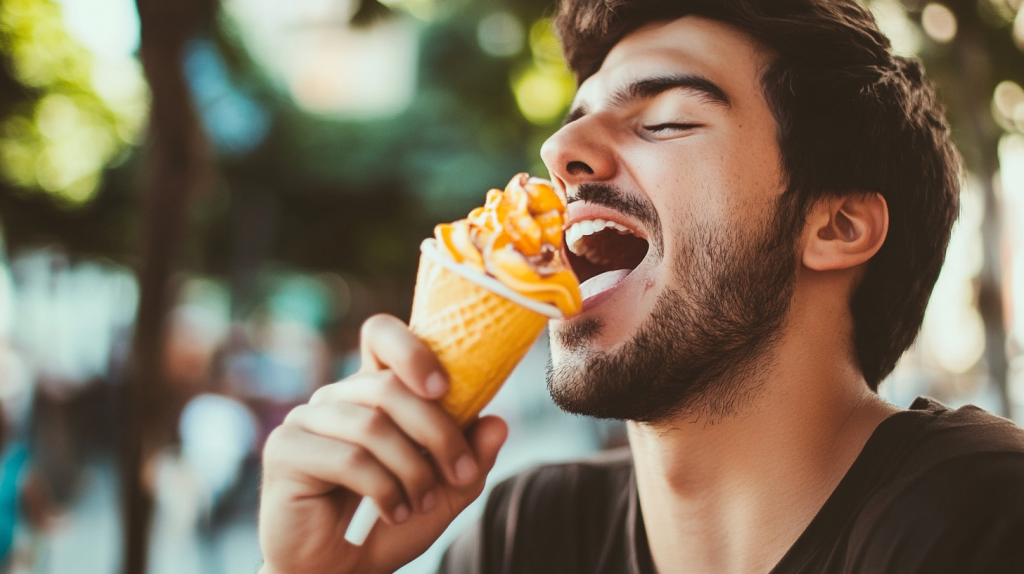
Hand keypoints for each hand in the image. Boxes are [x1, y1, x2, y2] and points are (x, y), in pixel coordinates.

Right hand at [258, 314, 507, 573]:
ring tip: (423, 504)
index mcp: (370, 392)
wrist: (339, 572)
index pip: (382, 335)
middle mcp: (335, 397)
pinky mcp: (285, 451)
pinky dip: (384, 490)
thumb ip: (470, 458)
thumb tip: (497, 423)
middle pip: (388, 387)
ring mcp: (305, 420)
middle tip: (461, 473)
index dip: (412, 349)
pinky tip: (395, 512)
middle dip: (437, 432)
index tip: (446, 388)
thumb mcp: (443, 492)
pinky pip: (348, 459)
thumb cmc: (387, 525)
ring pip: (372, 426)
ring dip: (412, 470)